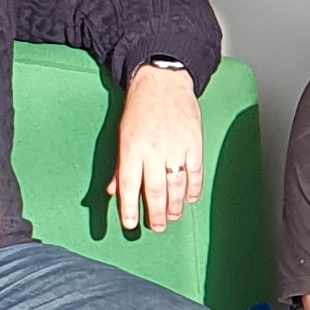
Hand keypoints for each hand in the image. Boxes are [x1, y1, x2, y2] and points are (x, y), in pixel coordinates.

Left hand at [110, 65, 205, 232]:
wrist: (163, 82)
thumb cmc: (140, 107)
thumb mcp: (123, 135)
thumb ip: (121, 166)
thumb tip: (114, 190)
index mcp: (133, 149)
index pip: (130, 186)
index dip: (129, 208)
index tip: (130, 225)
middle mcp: (154, 151)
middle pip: (156, 191)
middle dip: (155, 214)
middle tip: (156, 226)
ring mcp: (177, 148)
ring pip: (177, 186)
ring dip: (174, 206)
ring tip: (172, 217)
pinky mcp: (194, 143)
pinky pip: (195, 172)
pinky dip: (194, 188)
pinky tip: (190, 198)